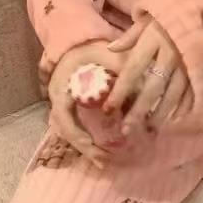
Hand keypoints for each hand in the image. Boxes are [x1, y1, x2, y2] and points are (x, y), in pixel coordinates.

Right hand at [48, 40, 127, 168]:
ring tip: (106, 161)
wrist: (80, 41)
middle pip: (65, 130)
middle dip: (84, 147)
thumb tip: (143, 92)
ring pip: (69, 132)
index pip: (62, 116)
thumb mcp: (107, 55)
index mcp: (61, 87)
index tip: (91, 144)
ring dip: (86, 148)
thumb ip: (123, 71)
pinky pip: (75, 128)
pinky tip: (103, 152)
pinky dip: (87, 141)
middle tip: (105, 161)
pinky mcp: (71, 108)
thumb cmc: (92, 48)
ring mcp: (63, 105)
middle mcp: (58, 99)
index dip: (76, 132)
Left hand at [104, 19, 191, 134]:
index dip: (120, 91)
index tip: (108, 109)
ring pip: (174, 94)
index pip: (132, 70)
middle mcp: (171, 54)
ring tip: (150, 129)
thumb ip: (131, 35)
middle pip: (152, 88)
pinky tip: (175, 118)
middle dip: (139, 111)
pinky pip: (193, 92)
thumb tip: (111, 50)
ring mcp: (189, 62)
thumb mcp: (150, 16)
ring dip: (161, 114)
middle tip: (127, 130)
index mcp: (154, 39)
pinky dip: (184, 106)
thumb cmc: (174, 9)